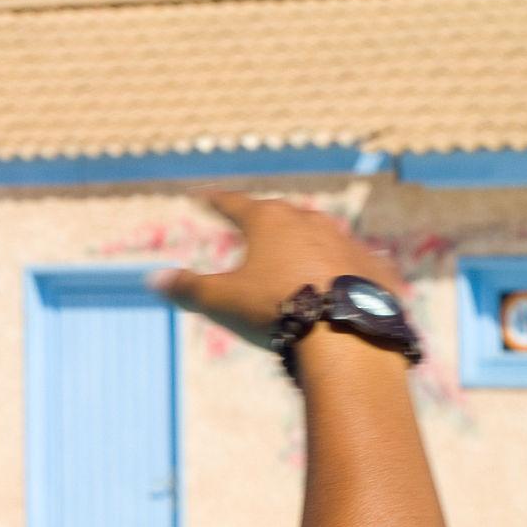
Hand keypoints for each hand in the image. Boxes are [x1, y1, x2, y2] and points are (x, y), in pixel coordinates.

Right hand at [151, 191, 403, 347]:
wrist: (343, 331)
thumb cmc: (274, 308)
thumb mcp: (221, 300)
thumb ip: (189, 287)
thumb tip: (154, 278)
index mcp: (269, 221)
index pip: (234, 203)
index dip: (215, 201)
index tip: (202, 196)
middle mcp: (309, 221)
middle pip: (281, 215)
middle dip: (265, 220)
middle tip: (253, 224)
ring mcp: (345, 241)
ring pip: (318, 236)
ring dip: (303, 244)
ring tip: (293, 258)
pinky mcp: (372, 265)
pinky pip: (350, 262)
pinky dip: (337, 268)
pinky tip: (334, 282)